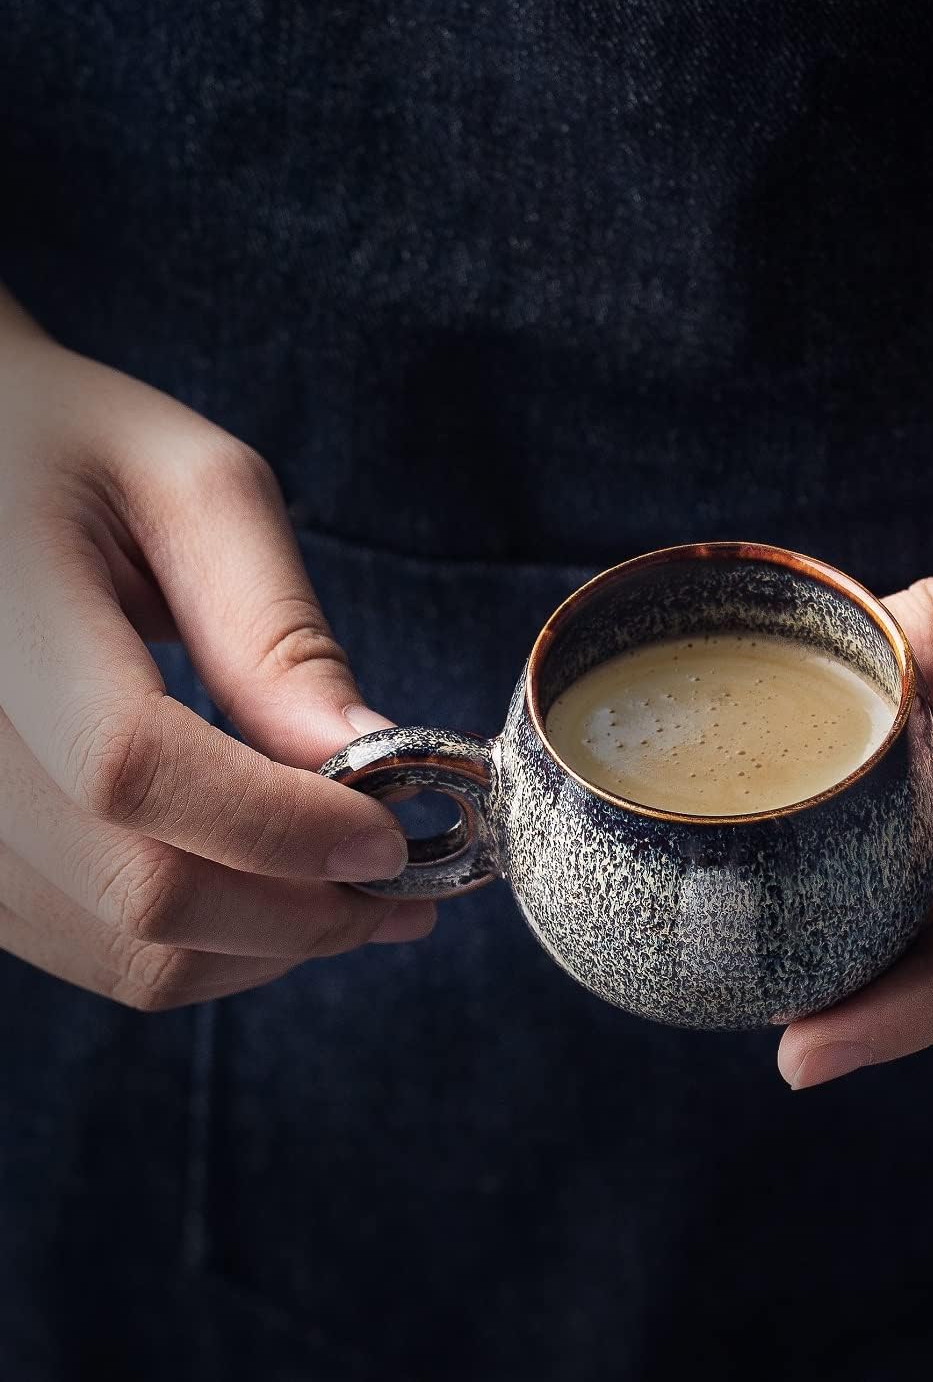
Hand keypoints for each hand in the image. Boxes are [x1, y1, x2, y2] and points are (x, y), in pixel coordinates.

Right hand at [0, 287, 432, 1009]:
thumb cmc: (66, 446)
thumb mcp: (191, 493)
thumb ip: (274, 634)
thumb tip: (373, 763)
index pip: (132, 768)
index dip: (279, 824)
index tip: (392, 839)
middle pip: (132, 891)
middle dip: (301, 914)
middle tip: (405, 897)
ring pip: (111, 947)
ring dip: (258, 947)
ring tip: (351, 899)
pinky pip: (78, 943)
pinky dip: (194, 943)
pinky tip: (263, 894)